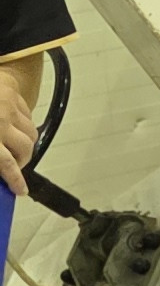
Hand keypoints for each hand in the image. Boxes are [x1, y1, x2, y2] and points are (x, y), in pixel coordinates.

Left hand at [0, 72, 37, 189]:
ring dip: (25, 144)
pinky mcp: (15, 94)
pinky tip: (12, 127)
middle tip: (14, 167)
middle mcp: (1, 121)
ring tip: (14, 147)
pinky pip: (28, 116)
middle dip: (22, 162)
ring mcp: (10, 106)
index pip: (5, 164)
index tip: (20, 190)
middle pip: (24, 150)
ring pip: (31, 133)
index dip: (15, 180)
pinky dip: (24, 125)